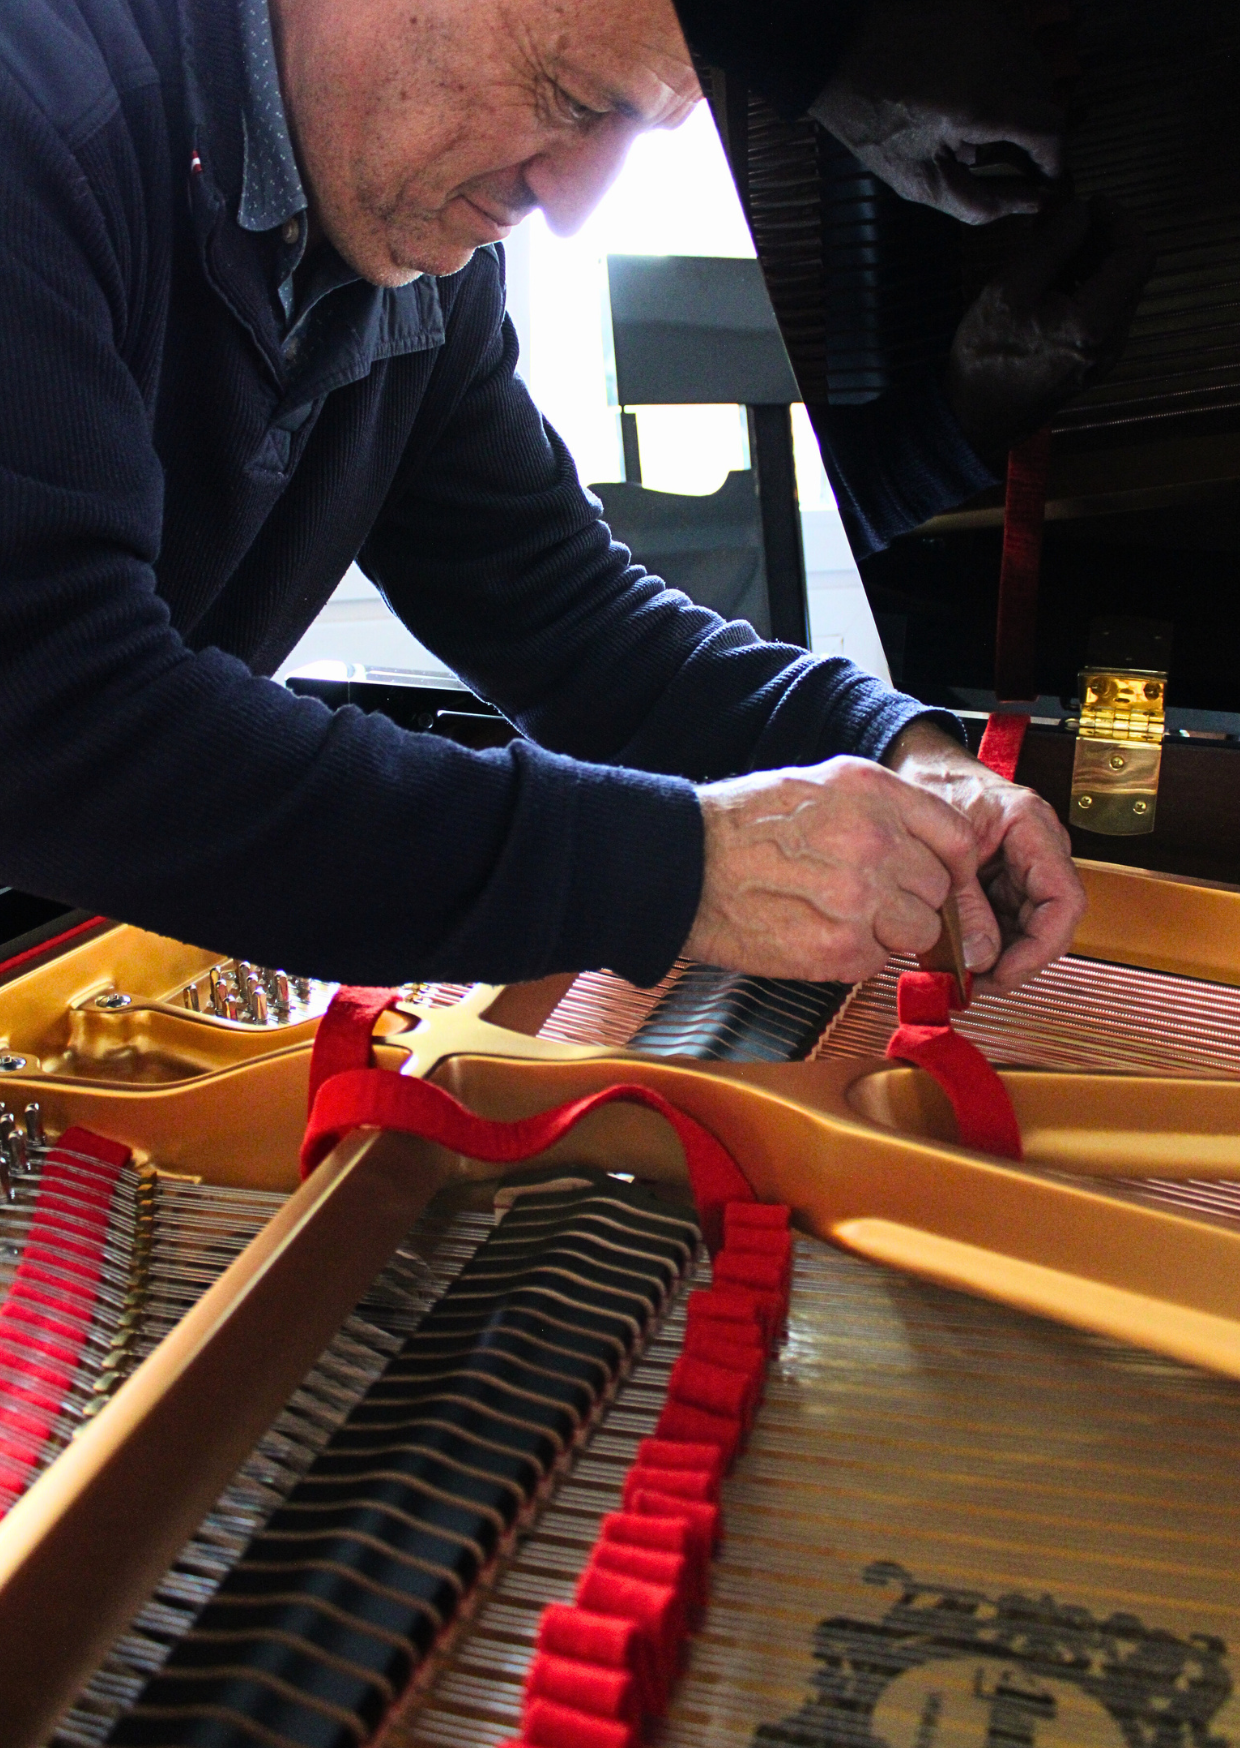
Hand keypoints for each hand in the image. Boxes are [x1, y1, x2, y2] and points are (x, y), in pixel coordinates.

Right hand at [685, 756, 978, 983]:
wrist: (683, 865)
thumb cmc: (741, 825)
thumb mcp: (821, 785)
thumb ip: (881, 809)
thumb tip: (923, 845)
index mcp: (875, 794)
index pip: (958, 839)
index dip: (952, 867)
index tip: (940, 879)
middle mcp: (877, 842)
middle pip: (940, 890)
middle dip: (913, 900)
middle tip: (872, 900)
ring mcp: (861, 898)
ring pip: (918, 932)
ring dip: (889, 932)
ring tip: (842, 917)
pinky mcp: (840, 948)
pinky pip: (876, 962)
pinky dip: (853, 956)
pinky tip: (815, 932)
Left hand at [811, 0, 1062, 223]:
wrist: (836, 53)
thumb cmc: (870, 120)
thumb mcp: (917, 179)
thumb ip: (977, 201)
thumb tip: (1029, 206)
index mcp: (980, 104)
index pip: (1051, 130)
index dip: (1055, 160)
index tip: (1046, 179)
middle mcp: (995, 55)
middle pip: (1049, 100)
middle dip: (1038, 135)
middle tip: (1015, 161)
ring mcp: (991, 24)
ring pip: (1036, 71)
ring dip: (1024, 104)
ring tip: (986, 126)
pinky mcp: (983, 7)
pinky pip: (1017, 45)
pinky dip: (1009, 73)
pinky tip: (975, 91)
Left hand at [884, 721, 1084, 991]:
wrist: (917, 767)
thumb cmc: (930, 785)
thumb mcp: (940, 846)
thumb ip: (962, 905)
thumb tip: (980, 961)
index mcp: (1033, 828)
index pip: (1064, 901)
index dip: (1039, 947)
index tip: (1004, 973)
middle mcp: (1039, 850)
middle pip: (1049, 923)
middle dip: (1015, 961)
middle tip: (973, 984)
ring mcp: (1024, 867)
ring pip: (1027, 930)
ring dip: (997, 958)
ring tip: (958, 973)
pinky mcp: (1004, 882)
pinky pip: (1005, 923)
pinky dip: (984, 944)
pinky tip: (956, 956)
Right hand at [945, 196, 1155, 465]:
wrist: (973, 421)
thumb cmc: (985, 356)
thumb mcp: (1009, 289)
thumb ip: (1051, 245)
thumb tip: (1079, 211)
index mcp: (1094, 322)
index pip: (1137, 255)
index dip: (1120, 220)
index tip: (1090, 204)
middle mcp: (1111, 341)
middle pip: (1130, 273)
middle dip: (1104, 240)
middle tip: (1066, 223)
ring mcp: (1105, 357)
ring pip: (1117, 293)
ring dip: (1095, 263)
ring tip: (1054, 252)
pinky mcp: (1092, 366)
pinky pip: (1103, 315)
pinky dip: (1087, 288)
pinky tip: (1054, 284)